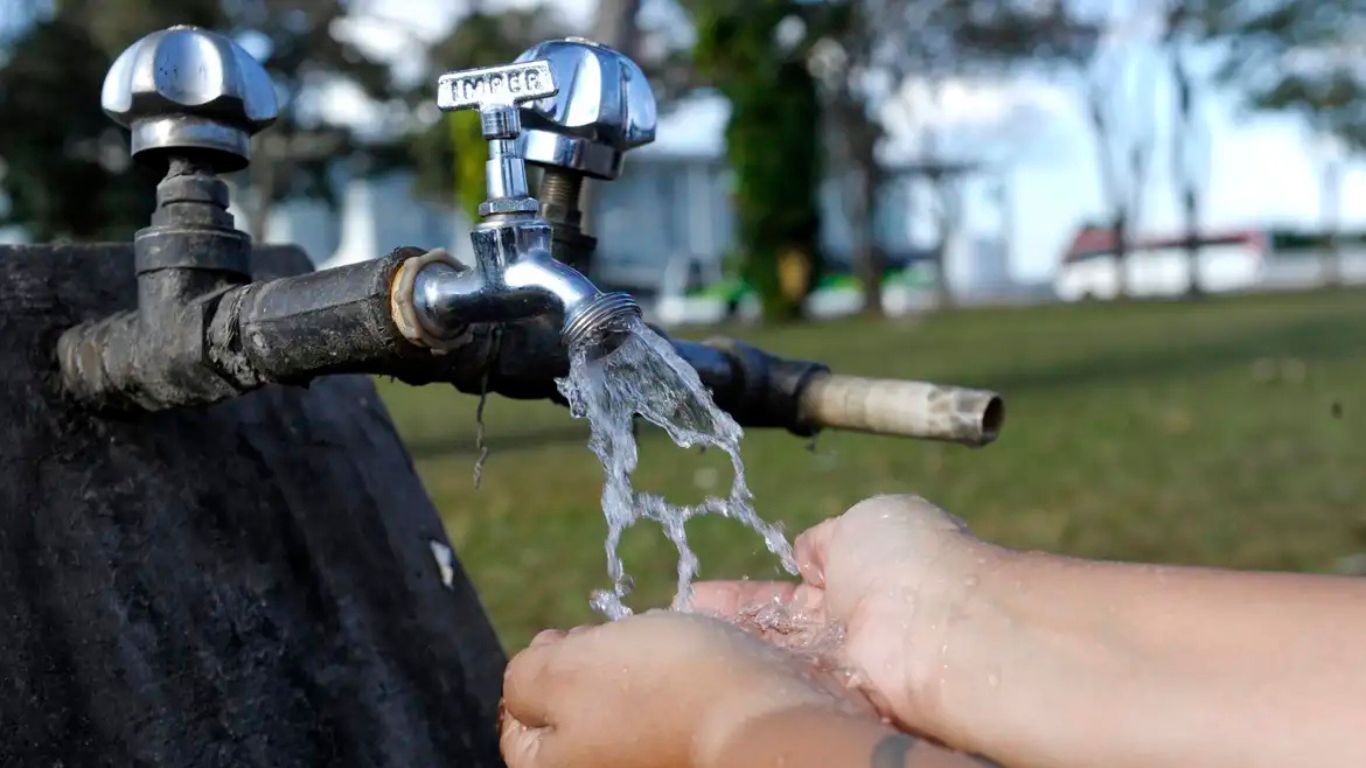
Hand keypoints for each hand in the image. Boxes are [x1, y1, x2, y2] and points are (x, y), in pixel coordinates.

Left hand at [499, 611, 867, 767]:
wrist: (762, 715)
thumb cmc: (656, 691)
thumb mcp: (561, 672)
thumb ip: (523, 677)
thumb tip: (525, 681)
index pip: (518, 724)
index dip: (536, 668)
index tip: (564, 639)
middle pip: (574, 711)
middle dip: (588, 664)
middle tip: (613, 641)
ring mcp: (652, 760)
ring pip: (623, 703)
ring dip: (634, 667)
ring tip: (658, 647)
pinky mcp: (692, 748)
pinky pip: (669, 707)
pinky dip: (674, 679)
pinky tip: (691, 661)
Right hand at [693, 494, 999, 740]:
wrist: (944, 627)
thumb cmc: (912, 561)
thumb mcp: (865, 521)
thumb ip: (828, 538)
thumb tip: (806, 549)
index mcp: (860, 576)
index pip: (791, 592)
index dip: (746, 595)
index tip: (701, 595)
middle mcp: (849, 628)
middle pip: (776, 631)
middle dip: (728, 626)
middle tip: (679, 622)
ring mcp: (841, 668)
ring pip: (774, 659)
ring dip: (730, 649)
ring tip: (677, 644)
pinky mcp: (836, 703)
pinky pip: (783, 687)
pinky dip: (747, 677)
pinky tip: (703, 670)